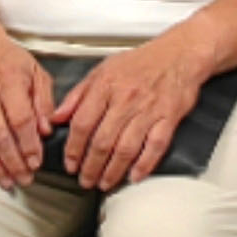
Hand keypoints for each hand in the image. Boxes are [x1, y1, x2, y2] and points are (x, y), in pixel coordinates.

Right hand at [0, 37, 57, 188]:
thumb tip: (46, 130)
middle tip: (24, 178)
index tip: (36, 161)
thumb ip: (45, 102)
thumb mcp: (37, 73)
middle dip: (13, 163)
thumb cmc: (9, 62)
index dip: (29, 145)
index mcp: (9, 78)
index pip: (20, 119)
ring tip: (6, 180)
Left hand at [56, 30, 212, 190]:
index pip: (82, 123)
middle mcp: (126, 99)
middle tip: (85, 180)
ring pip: (126, 148)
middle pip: (103, 141)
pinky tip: (134, 176)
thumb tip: (57, 117)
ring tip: (104, 183)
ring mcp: (148, 110)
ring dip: (113, 171)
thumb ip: (77, 95)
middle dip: (91, 167)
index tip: (70, 163)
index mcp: (106, 85)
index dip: (73, 148)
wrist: (179, 53)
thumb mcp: (102, 69)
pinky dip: (144, 164)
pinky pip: (155, 146)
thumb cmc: (140, 62)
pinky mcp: (168, 118)